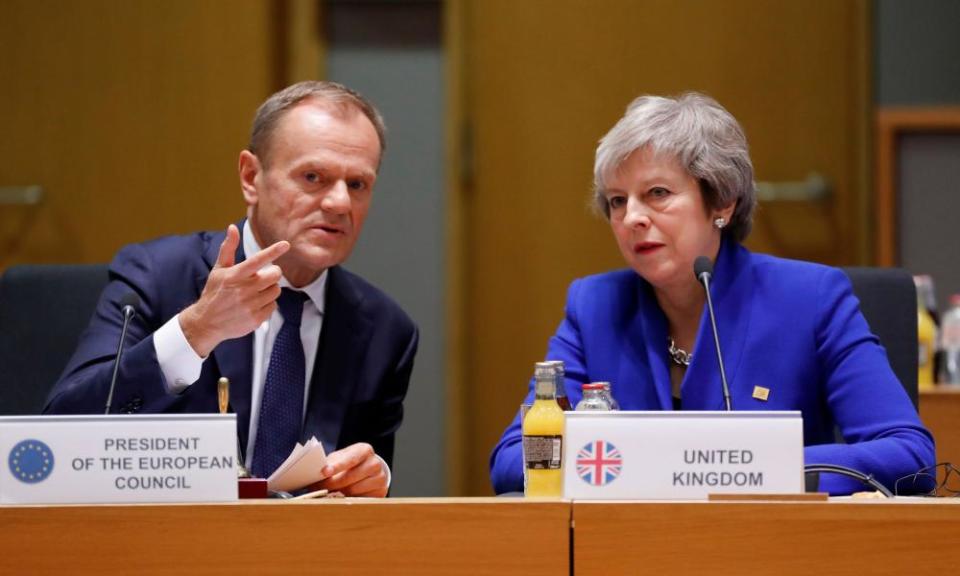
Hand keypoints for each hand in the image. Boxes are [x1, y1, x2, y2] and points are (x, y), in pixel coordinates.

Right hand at [180, 224, 289, 356]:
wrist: (206, 323)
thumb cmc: (214, 293)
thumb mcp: (218, 269)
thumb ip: (228, 248)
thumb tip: (232, 228)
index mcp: (235, 275)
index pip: (257, 260)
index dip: (273, 251)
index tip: (286, 245)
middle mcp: (244, 289)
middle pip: (275, 275)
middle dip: (272, 274)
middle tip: (263, 277)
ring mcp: (250, 305)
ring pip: (276, 290)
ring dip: (270, 289)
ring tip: (256, 292)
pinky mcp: (256, 319)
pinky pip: (273, 306)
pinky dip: (267, 304)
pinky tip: (255, 305)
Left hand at [313, 443, 387, 496]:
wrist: (368, 469)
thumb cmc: (350, 463)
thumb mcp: (340, 458)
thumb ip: (330, 463)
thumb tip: (315, 472)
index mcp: (364, 450)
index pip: (350, 459)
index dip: (337, 466)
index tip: (324, 472)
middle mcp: (375, 463)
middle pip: (350, 477)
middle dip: (332, 484)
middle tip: (318, 487)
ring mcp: (380, 478)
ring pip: (354, 491)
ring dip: (338, 493)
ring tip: (328, 492)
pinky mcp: (380, 492)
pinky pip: (360, 500)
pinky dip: (348, 500)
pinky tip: (342, 497)